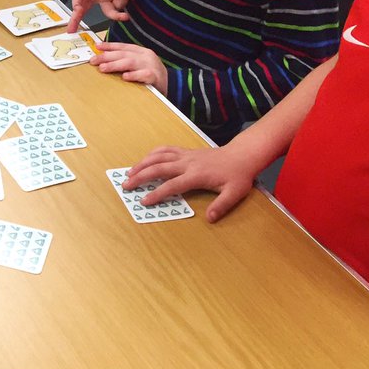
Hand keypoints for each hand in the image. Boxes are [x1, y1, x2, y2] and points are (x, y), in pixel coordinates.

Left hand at [90, 41, 167, 92]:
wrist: (173, 85)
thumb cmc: (152, 75)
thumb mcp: (139, 64)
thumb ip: (126, 60)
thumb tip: (105, 60)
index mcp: (141, 51)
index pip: (123, 47)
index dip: (109, 46)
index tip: (97, 47)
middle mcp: (146, 56)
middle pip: (123, 54)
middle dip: (107, 57)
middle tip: (94, 60)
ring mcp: (151, 65)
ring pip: (130, 62)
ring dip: (115, 65)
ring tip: (103, 68)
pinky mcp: (155, 77)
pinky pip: (144, 75)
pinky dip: (134, 75)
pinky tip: (125, 77)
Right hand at [126, 143, 265, 223]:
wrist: (242, 155)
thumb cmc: (238, 175)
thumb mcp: (235, 193)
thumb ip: (221, 206)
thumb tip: (209, 219)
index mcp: (196, 175)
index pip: (172, 185)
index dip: (157, 194)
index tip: (144, 201)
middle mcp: (187, 163)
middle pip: (158, 168)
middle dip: (140, 176)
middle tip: (126, 185)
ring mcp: (185, 155)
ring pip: (158, 157)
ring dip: (142, 164)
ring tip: (129, 173)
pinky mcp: (186, 151)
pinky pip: (166, 149)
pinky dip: (153, 153)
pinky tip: (145, 159)